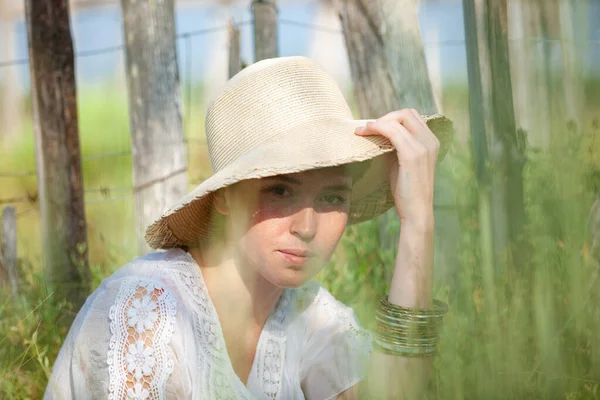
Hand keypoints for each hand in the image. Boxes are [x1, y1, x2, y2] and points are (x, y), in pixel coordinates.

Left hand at [355, 109, 438, 228]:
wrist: (416, 211)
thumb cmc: (407, 189)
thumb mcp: (402, 161)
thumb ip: (396, 145)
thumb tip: (379, 132)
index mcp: (431, 141)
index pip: (412, 116)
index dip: (392, 118)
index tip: (375, 127)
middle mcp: (430, 140)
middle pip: (406, 113)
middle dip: (385, 117)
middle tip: (368, 128)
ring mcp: (423, 146)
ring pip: (398, 120)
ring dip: (378, 122)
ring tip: (362, 130)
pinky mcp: (412, 155)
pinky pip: (392, 131)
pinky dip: (377, 128)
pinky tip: (365, 133)